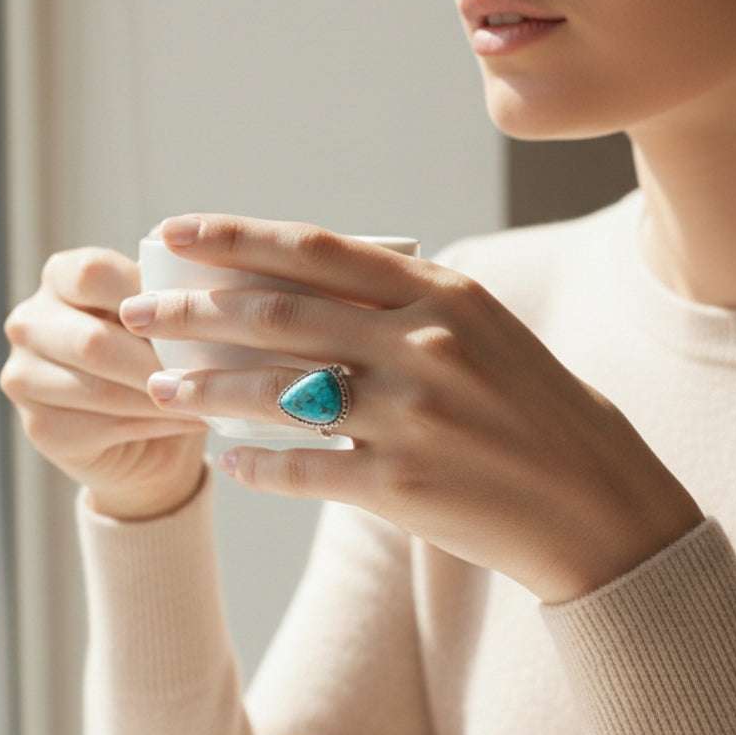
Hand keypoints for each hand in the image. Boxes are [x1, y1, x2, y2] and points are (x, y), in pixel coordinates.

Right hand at [0, 246, 208, 519]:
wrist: (155, 432)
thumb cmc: (166, 354)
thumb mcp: (171, 312)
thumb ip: (173, 288)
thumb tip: (198, 273)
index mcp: (62, 277)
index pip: (93, 274)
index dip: (146, 297)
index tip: (194, 318)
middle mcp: (30, 322)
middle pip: (93, 340)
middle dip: (157, 361)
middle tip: (210, 372)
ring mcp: (24, 376)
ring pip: (98, 388)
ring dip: (160, 397)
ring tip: (207, 399)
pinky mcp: (38, 427)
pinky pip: (100, 427)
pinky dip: (153, 425)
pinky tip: (186, 420)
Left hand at [120, 213, 704, 600]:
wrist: (597, 502)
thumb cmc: (539, 411)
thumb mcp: (485, 333)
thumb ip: (406, 306)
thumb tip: (306, 296)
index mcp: (443, 294)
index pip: (315, 249)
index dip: (234, 236)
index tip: (174, 231)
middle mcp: (423, 343)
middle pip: (277, 314)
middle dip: (193, 309)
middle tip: (138, 310)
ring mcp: (412, 415)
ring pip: (274, 391)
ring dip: (205, 387)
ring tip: (161, 386)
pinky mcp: (402, 486)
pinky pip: (301, 469)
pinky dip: (255, 465)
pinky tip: (228, 462)